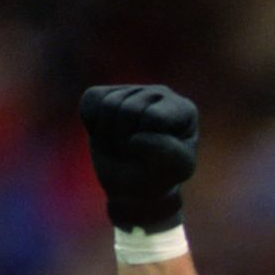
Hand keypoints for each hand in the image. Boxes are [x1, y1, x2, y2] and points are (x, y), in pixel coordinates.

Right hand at [80, 84, 198, 232]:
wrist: (133, 184)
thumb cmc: (158, 176)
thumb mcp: (175, 170)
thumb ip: (168, 153)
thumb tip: (138, 137)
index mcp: (184, 110)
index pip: (153, 116)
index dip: (146, 143)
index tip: (156, 157)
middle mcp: (162, 93)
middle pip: (128, 109)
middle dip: (125, 140)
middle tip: (134, 154)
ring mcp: (133, 90)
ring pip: (108, 105)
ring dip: (109, 136)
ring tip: (122, 146)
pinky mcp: (106, 93)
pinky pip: (89, 103)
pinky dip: (92, 126)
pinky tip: (107, 134)